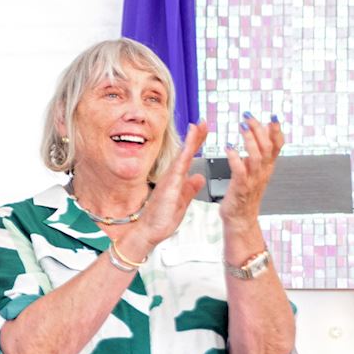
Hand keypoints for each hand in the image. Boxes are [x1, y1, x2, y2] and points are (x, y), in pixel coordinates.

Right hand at [126, 122, 208, 255]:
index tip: (204, 129)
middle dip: (195, 136)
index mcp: (177, 179)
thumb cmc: (161, 219)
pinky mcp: (169, 185)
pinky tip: (190, 146)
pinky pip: (179, 166)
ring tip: (198, 126)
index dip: (197, 143)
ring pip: (182, 155)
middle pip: (186, 152)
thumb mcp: (183, 201)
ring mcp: (170, 179)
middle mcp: (172, 176)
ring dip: (191, 140)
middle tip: (203, 121)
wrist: (149, 232)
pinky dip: (185, 154)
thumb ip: (190, 188)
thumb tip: (199, 177)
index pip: (189, 157)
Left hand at [220, 113, 284, 227]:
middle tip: (248, 116)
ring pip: (256, 157)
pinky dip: (235, 158)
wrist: (240, 219)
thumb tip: (258, 136)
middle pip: (267, 147)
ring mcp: (253, 180)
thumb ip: (258, 155)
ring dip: (249, 140)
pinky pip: (240, 171)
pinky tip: (228, 148)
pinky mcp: (240, 188)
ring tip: (241, 127)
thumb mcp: (256, 172)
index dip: (277, 131)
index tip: (274, 117)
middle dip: (259, 130)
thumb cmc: (244, 195)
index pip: (277, 146)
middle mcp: (262, 172)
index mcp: (267, 167)